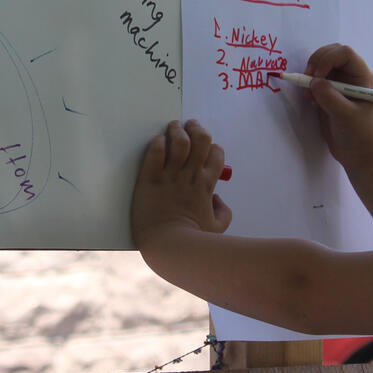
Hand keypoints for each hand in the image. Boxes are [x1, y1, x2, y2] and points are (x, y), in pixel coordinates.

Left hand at [131, 119, 232, 250]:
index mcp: (207, 185)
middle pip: (200, 140)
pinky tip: (157, 141)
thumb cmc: (193, 241)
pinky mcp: (149, 179)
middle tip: (190, 125)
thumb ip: (223, 212)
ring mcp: (170, 176)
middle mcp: (190, 176)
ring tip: (173, 126)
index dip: (212, 147)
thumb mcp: (217, 228)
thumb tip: (218, 199)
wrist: (168, 246)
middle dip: (196, 128)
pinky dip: (158, 143)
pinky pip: (155, 152)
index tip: (205, 148)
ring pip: (178, 141)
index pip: (216, 154)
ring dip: (177, 130)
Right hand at [303, 44, 372, 170]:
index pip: (344, 53)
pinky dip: (308, 88)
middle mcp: (351, 77)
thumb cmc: (360, 135)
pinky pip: (314, 82)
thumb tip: (313, 82)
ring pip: (320, 67)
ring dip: (310, 76)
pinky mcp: (328, 96)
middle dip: (316, 63)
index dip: (328, 59)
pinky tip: (312, 103)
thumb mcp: (346, 116)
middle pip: (330, 54)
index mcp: (362, 77)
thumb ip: (330, 97)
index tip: (317, 76)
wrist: (358, 155)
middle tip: (307, 79)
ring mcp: (339, 86)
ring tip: (309, 96)